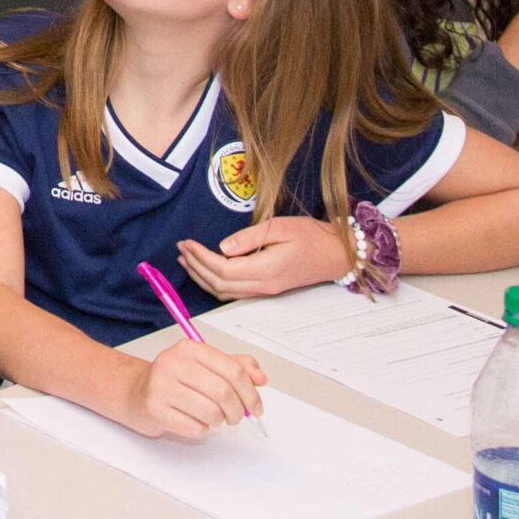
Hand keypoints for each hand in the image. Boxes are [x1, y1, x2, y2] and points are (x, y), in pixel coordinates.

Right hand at [118, 337, 266, 441]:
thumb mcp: (206, 366)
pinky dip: (201, 430)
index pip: (233, 371)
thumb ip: (236, 368)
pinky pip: (194, 428)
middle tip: (236, 417)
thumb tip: (260, 378)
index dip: (251, 393)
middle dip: (238, 411)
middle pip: (224, 392)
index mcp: (190, 349)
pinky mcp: (154, 409)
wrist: (136, 393)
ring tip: (212, 417)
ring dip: (218, 421)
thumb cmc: (176, 380)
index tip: (256, 407)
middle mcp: (173, 363)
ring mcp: (161, 386)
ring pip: (211, 413)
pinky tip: (193, 422)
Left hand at [178, 216, 352, 300]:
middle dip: (196, 266)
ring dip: (202, 277)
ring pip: (224, 292)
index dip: (201, 257)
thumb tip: (222, 246)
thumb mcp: (280, 227)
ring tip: (186, 259)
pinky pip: (234, 292)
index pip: (223, 269)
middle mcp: (264, 285)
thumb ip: (249, 238)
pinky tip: (206, 270)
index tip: (188, 243)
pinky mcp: (266, 289)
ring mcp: (265, 291)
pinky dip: (215, 282)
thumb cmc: (312, 236)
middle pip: (219, 284)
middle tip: (181, 248)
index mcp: (267, 269)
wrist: (336, 254)